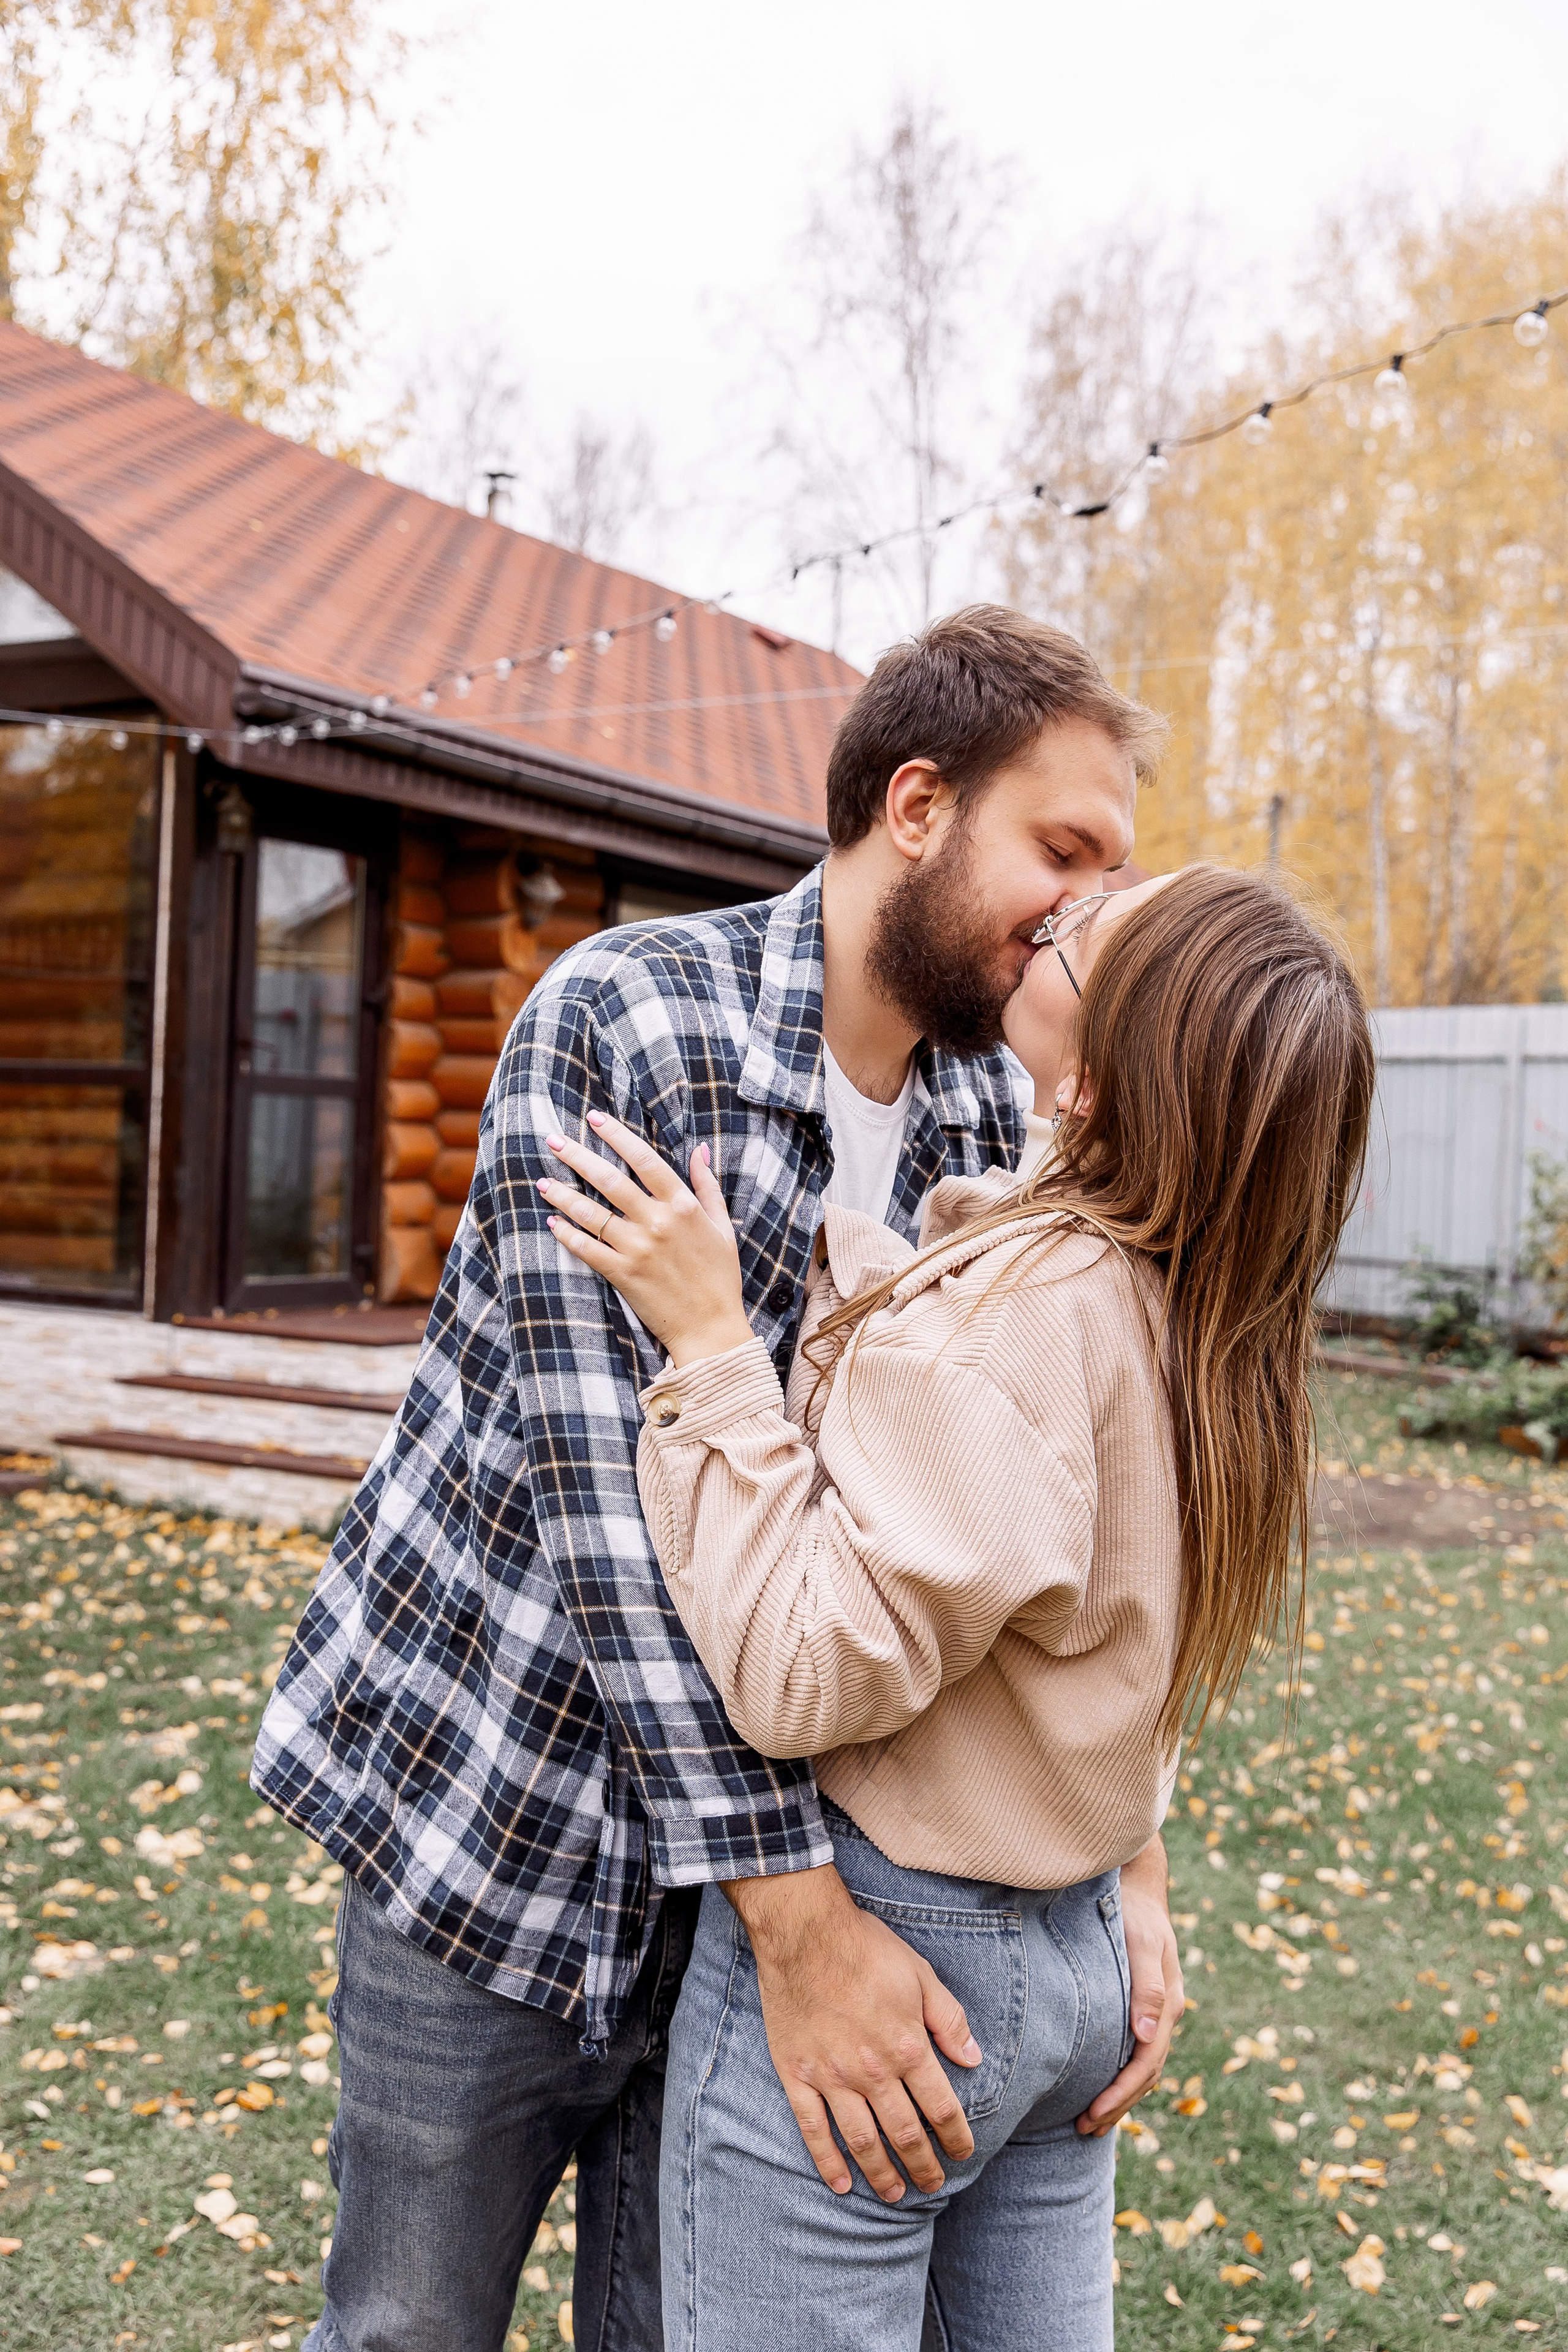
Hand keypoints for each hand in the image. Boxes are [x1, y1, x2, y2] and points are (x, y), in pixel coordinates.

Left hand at [539, 1109, 752, 1363]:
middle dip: (578, 1156)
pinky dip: (567, 1234)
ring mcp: (638, 1249)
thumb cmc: (720, 1276)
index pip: (643, 1159)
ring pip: (591, 1214)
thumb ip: (706, 1186)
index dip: (616, 1135)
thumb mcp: (722, 1226)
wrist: (711, 1328)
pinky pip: (587, 1249)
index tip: (594, 1118)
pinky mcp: (623, 1274)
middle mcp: (658, 1222)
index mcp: (683, 1206)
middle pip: (609, 1180)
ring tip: (543, 1182)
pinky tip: (552, 1222)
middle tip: (553, 1139)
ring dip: (563, 1195)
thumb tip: (699, 1149)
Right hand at [724, 1863, 981, 2200]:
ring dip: (882, 2173)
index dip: (956, 2136)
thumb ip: (948, 2020)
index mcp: (906, 2045)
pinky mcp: (797, 2075)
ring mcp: (831, 2076)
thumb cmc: (865, 1947)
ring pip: (862, 2140)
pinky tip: (841, 2184)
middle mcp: (871, 2070)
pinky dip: (828, 2162)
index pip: (940, 2107)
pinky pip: (813, 2129)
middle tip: (932, 2185)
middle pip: (904, 2132)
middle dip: (923, 2164)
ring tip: (895, 2195)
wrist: (804, 1930)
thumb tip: (973, 2059)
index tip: (963, 2153)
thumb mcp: (920, 1974)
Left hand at [1076, 1832, 1184, 2135]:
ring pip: (1142, 2067)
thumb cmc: (1135, 1911)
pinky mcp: (1142, 2006)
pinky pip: (1134, 2051)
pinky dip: (1120, 2074)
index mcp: (1167, 2004)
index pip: (1146, 2062)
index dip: (1121, 2093)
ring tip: (1089, 2122)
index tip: (1091, 2114)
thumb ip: (1147, 1984)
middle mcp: (1164, 2013)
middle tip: (1083, 2130)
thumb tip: (1149, 2033)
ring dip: (1120, 2097)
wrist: (1138, 1885)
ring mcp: (1155, 2012)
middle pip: (1145, 2074)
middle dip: (1117, 2105)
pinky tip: (1097, 2085)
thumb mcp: (1143, 1941)